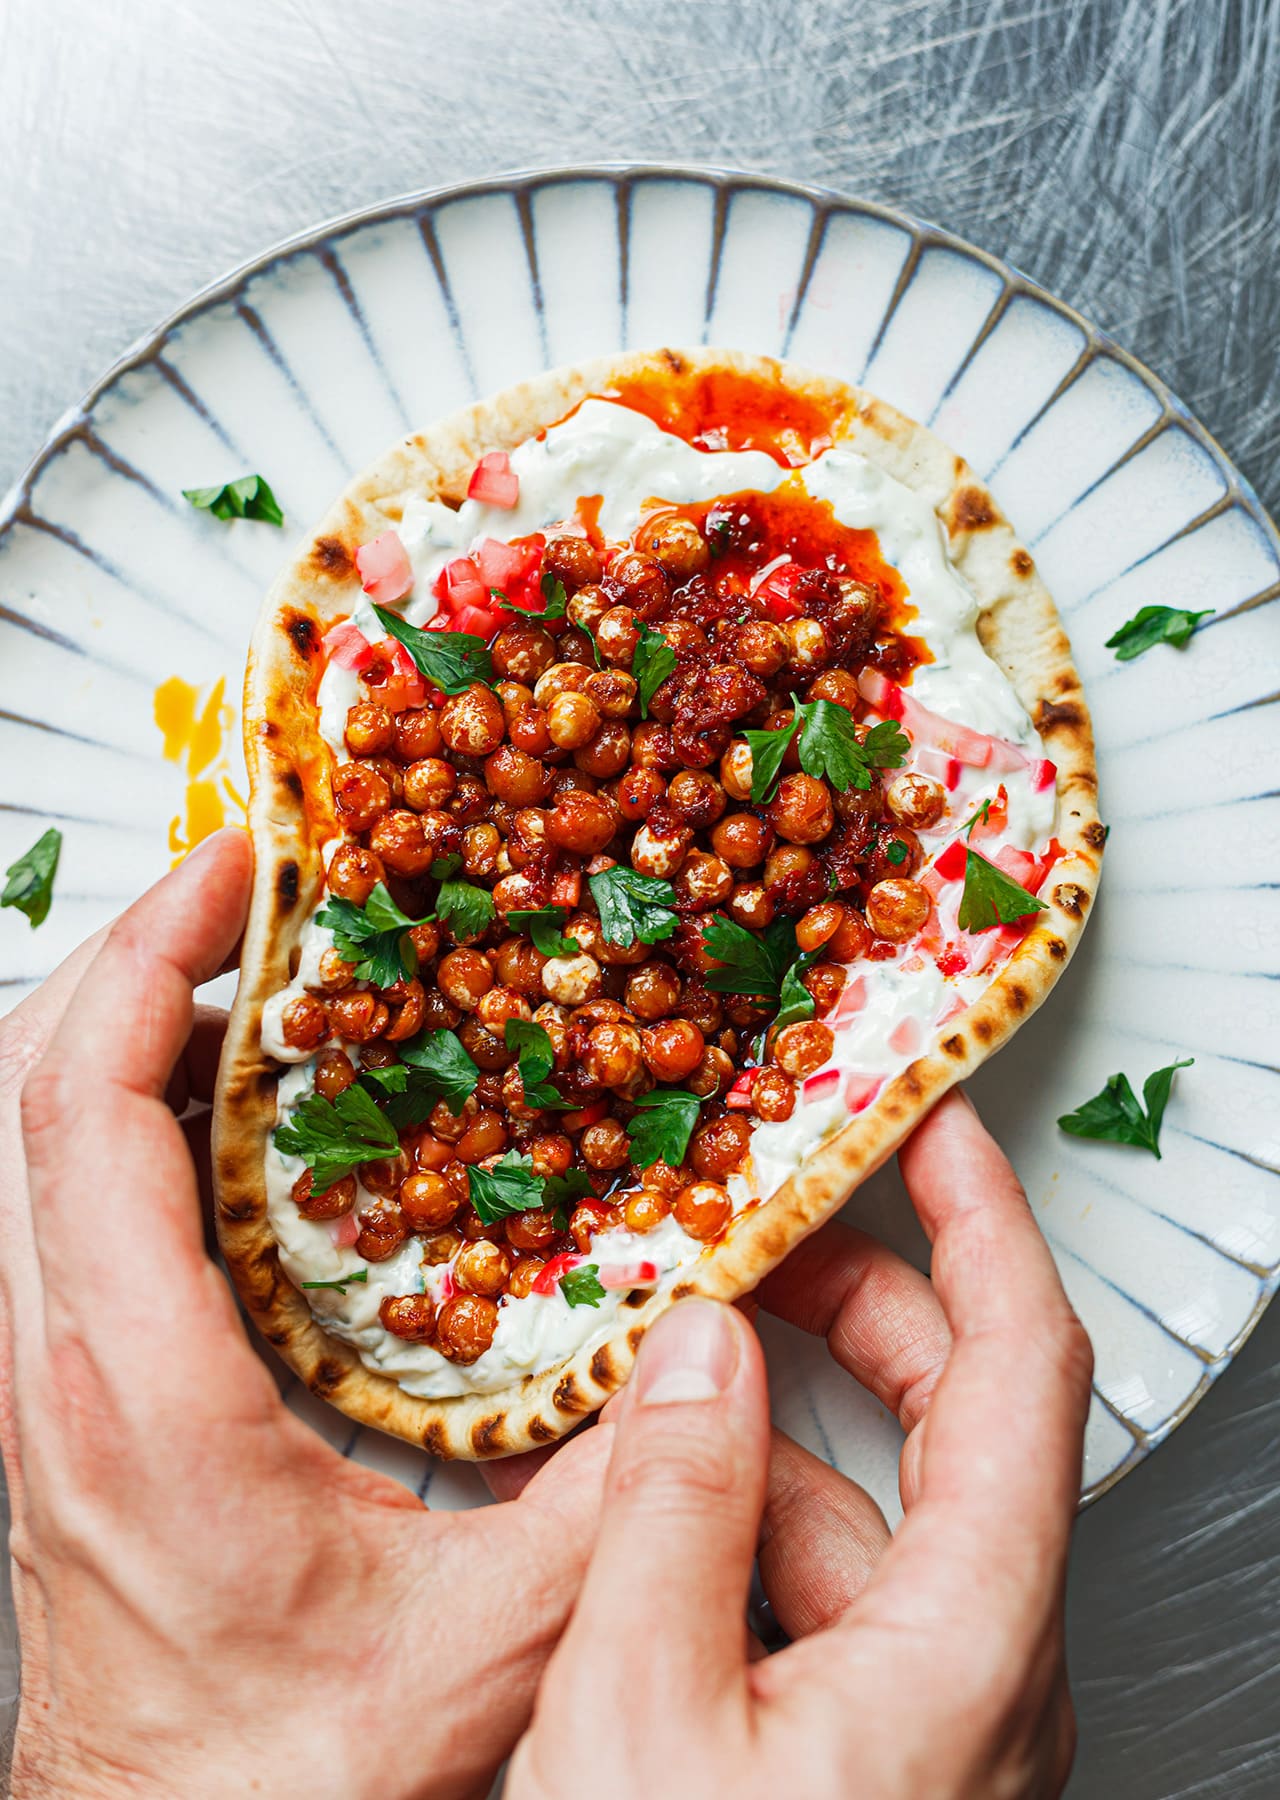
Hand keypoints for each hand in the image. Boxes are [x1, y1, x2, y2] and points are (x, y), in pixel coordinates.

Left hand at [0, 829, 616, 1799]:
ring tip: (251, 972)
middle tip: (251, 888)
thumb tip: (706, 1354)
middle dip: (135, 949)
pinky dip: (127, 1106)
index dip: (154, 953)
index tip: (236, 866)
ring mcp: (40, 1377)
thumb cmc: (281, 1781)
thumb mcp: (490, 1639)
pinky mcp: (62, 1397)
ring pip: (24, 1132)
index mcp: (132, 1391)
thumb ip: (616, 1493)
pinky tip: (235, 1113)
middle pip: (27, 1081)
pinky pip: (58, 1194)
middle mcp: (53, 1365)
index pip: (85, 1102)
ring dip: (123, 1023)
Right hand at [508, 1090, 1092, 1799]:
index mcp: (969, 1642)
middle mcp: (987, 1674)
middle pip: (960, 1419)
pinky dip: (755, 1523)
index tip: (934, 1122)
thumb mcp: (642, 1713)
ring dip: (777, 1425)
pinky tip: (652, 1515)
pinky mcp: (880, 1760)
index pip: (1024, 1363)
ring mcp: (938, 1720)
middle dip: (862, 1302)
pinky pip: (839, 1597)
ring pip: (882, 1514)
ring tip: (661, 1377)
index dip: (983, 1217)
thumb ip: (675, 1510)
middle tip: (769, 1232)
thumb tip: (696, 1349)